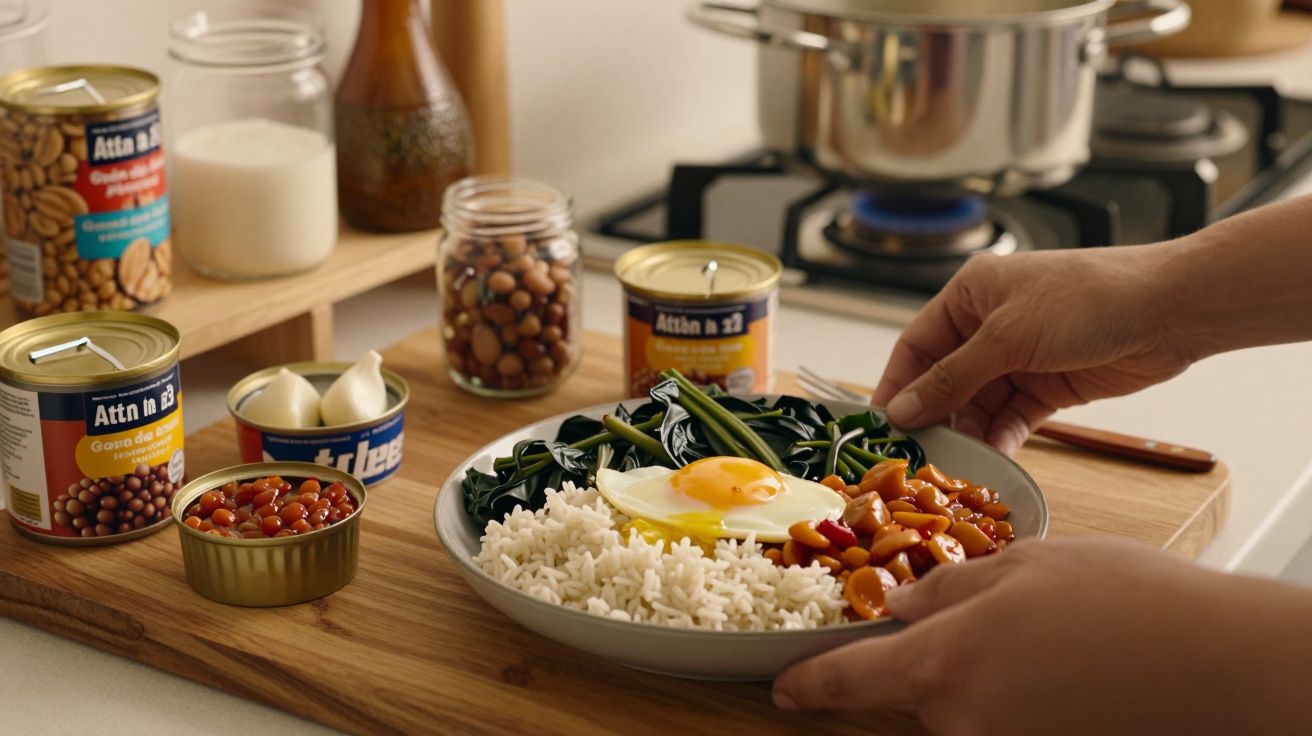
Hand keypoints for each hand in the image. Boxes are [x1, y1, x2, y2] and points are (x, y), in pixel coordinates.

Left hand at [772, 538, 1311, 734]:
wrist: (1216, 661)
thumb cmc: (1120, 599)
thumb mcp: (1020, 566)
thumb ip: (947, 590)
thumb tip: (901, 604)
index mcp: (943, 663)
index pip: (850, 680)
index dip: (812, 683)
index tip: (786, 688)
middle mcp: (963, 719)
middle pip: (916, 689)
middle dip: (935, 653)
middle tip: (995, 616)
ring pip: (964, 702)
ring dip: (983, 670)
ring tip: (1047, 634)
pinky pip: (1006, 717)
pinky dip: (1018, 690)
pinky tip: (1064, 660)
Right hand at [871, 246, 1195, 454]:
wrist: (1169, 310)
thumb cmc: (1085, 301)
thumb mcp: (1006, 339)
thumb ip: (951, 379)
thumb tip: (901, 411)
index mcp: (970, 295)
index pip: (916, 346)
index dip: (897, 386)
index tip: (880, 427)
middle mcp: (989, 324)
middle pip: (945, 380)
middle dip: (933, 417)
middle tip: (916, 457)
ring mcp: (1020, 356)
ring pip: (978, 404)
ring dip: (969, 433)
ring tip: (955, 466)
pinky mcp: (1048, 386)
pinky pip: (1012, 417)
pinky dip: (1002, 438)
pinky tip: (994, 458)